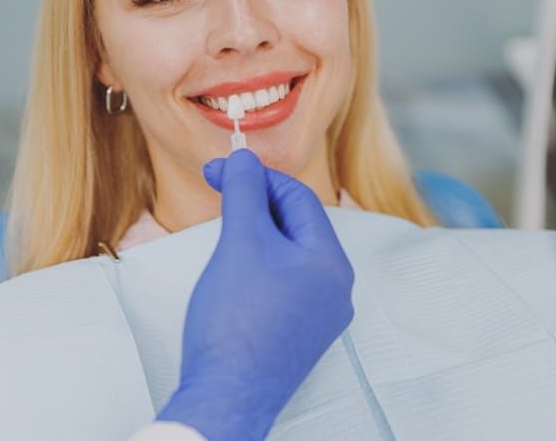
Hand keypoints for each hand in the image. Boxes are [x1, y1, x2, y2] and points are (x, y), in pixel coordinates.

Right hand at [157, 149, 354, 440]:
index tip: (222, 169)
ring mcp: (319, 316)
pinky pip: (284, 285)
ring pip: (289, 256)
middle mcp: (335, 290)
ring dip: (256, 233)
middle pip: (297, 226)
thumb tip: (244, 159)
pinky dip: (259, 266)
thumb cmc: (236, 320)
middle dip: (257, 204)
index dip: (258, 177)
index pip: (299, 199)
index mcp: (332, 263)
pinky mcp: (299, 335)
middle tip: (219, 189)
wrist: (225, 396)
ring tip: (223, 226)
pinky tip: (233, 268)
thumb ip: (244, 193)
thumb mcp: (240, 242)